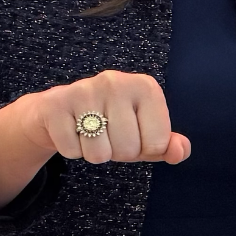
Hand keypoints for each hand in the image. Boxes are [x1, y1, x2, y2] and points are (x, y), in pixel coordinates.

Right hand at [0, 70, 189, 213]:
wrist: (58, 110)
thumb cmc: (111, 123)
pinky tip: (71, 131)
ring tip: (90, 133)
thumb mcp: (144, 133)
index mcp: (145, 86)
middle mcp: (116, 81)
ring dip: (94, 153)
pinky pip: (72, 151)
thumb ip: (168, 145)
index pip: (157, 143)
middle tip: (108, 135)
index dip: (145, 149)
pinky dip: (72, 150)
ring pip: (99, 154)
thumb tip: (180, 151)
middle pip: (127, 150)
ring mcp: (84, 90)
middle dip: (118, 153)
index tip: (134, 134)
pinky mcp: (55, 104)